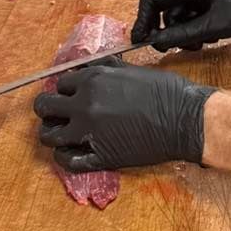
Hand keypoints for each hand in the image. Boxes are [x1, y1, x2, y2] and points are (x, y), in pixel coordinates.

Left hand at [33, 58, 215, 172]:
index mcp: (93, 80)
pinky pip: (68, 161)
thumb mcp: (132, 69)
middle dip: (48, 109)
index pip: (59, 84)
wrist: (185, 119)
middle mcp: (84, 105)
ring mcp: (89, 133)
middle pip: (45, 107)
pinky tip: (69, 154)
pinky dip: (64, 158)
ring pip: (49, 136)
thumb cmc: (166, 91)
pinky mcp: (100, 157)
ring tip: (59, 135)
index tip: (68, 96)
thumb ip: (106, 69)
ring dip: (50, 134)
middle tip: (56, 114)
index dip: (63, 91)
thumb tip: (91, 68)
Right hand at [131, 0, 230, 51]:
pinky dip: (196, 25)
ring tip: (205, 42)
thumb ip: (184, 34)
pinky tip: (212, 34)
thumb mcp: (216, 25)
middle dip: (171, 31)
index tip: (141, 40)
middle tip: (185, 47)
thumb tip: (158, 41)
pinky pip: (192, 10)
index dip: (142, 21)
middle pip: (165, 9)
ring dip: (186, 31)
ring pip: (179, 12)